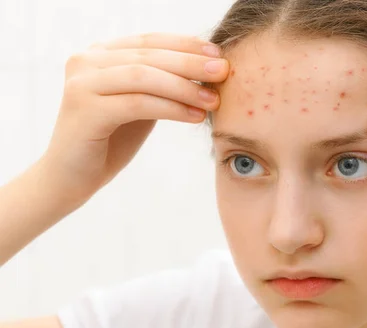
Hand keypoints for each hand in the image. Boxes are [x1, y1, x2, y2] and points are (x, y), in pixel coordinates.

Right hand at [41, 33, 228, 203]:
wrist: (72, 177)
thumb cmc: (110, 140)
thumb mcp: (140, 104)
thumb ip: (162, 85)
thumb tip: (208, 74)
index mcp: (100, 54)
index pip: (150, 41)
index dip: (185, 45)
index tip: (218, 54)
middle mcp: (86, 61)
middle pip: (149, 55)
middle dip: (191, 63)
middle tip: (224, 72)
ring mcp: (82, 83)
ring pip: (143, 76)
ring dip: (184, 87)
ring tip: (214, 100)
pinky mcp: (84, 110)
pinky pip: (137, 104)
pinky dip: (170, 108)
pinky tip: (195, 117)